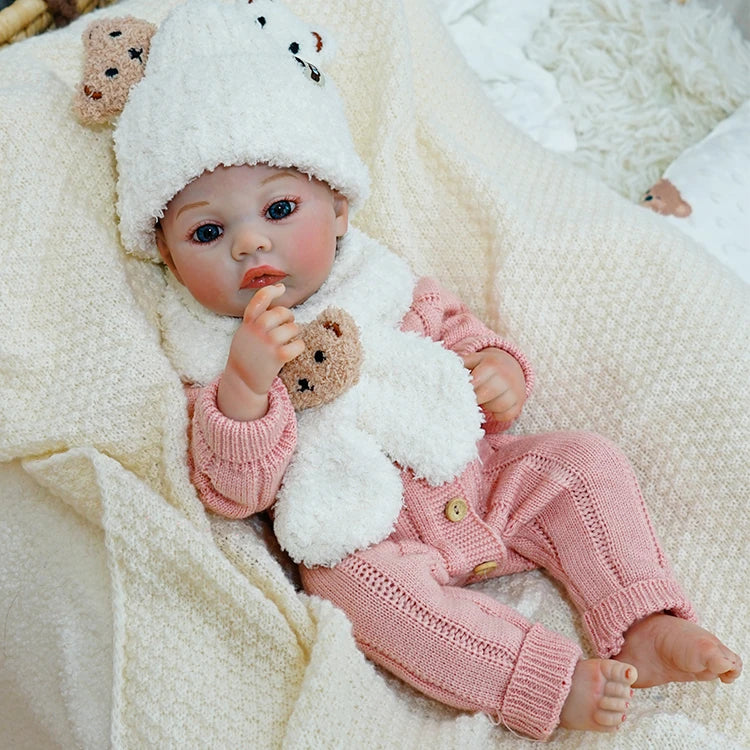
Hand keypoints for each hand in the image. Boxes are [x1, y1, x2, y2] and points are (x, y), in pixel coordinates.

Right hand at [217, 284, 304, 420]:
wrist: (241, 382)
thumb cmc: (246, 356)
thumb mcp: (244, 334)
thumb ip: (255, 321)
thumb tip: (276, 308)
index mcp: (248, 324)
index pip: (259, 300)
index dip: (271, 291)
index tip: (280, 288)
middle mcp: (257, 331)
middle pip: (280, 312)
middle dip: (288, 315)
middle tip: (288, 322)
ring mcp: (267, 343)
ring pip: (291, 328)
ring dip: (294, 332)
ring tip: (290, 339)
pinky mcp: (278, 356)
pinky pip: (298, 344)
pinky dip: (299, 346)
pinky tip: (293, 350)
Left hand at [461, 347, 525, 423]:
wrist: (512, 366)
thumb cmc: (486, 366)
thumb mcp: (474, 359)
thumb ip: (460, 363)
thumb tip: (442, 369)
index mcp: (491, 364)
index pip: (474, 382)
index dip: (465, 390)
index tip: (458, 394)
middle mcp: (505, 377)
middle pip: (484, 396)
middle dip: (474, 400)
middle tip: (468, 399)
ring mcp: (515, 390)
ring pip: (497, 407)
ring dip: (488, 406)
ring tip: (484, 399)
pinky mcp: (519, 403)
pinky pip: (506, 416)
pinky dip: (499, 414)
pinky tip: (494, 406)